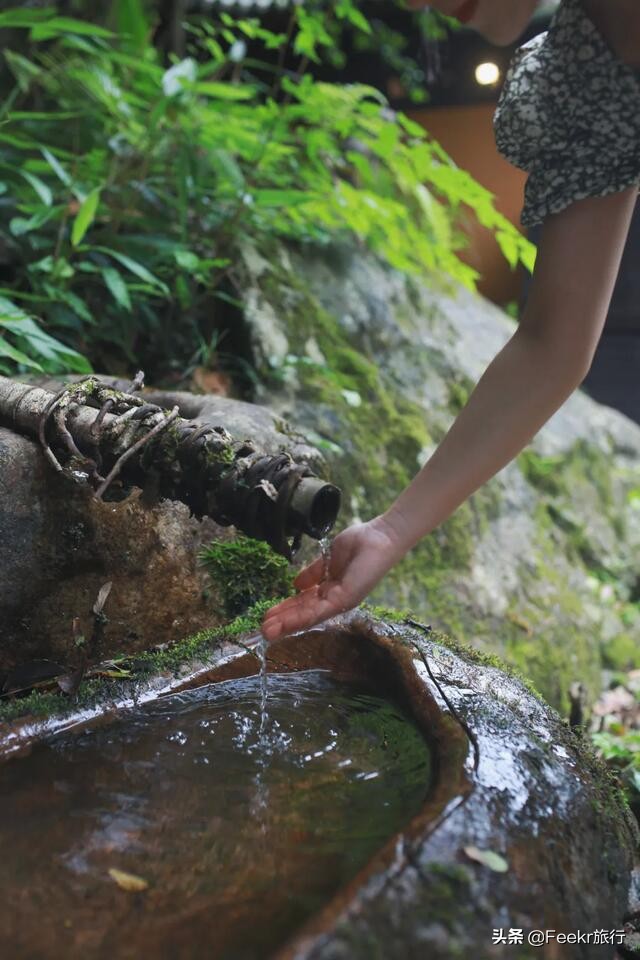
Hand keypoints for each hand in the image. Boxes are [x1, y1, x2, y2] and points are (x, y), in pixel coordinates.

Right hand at [261, 516, 405, 640]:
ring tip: (268, 632)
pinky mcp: (346, 598)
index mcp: (330, 590)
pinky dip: (301, 618)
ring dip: (288, 624)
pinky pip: (320, 610)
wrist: (380, 536)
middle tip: (261, 631)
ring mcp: (340, 601)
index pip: (304, 604)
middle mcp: (334, 599)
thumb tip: (295, 585)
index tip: (267, 616)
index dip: (285, 610)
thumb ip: (313, 573)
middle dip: (282, 622)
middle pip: (304, 614)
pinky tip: (286, 623)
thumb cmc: (359, 544)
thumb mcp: (329, 560)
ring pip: (309, 617)